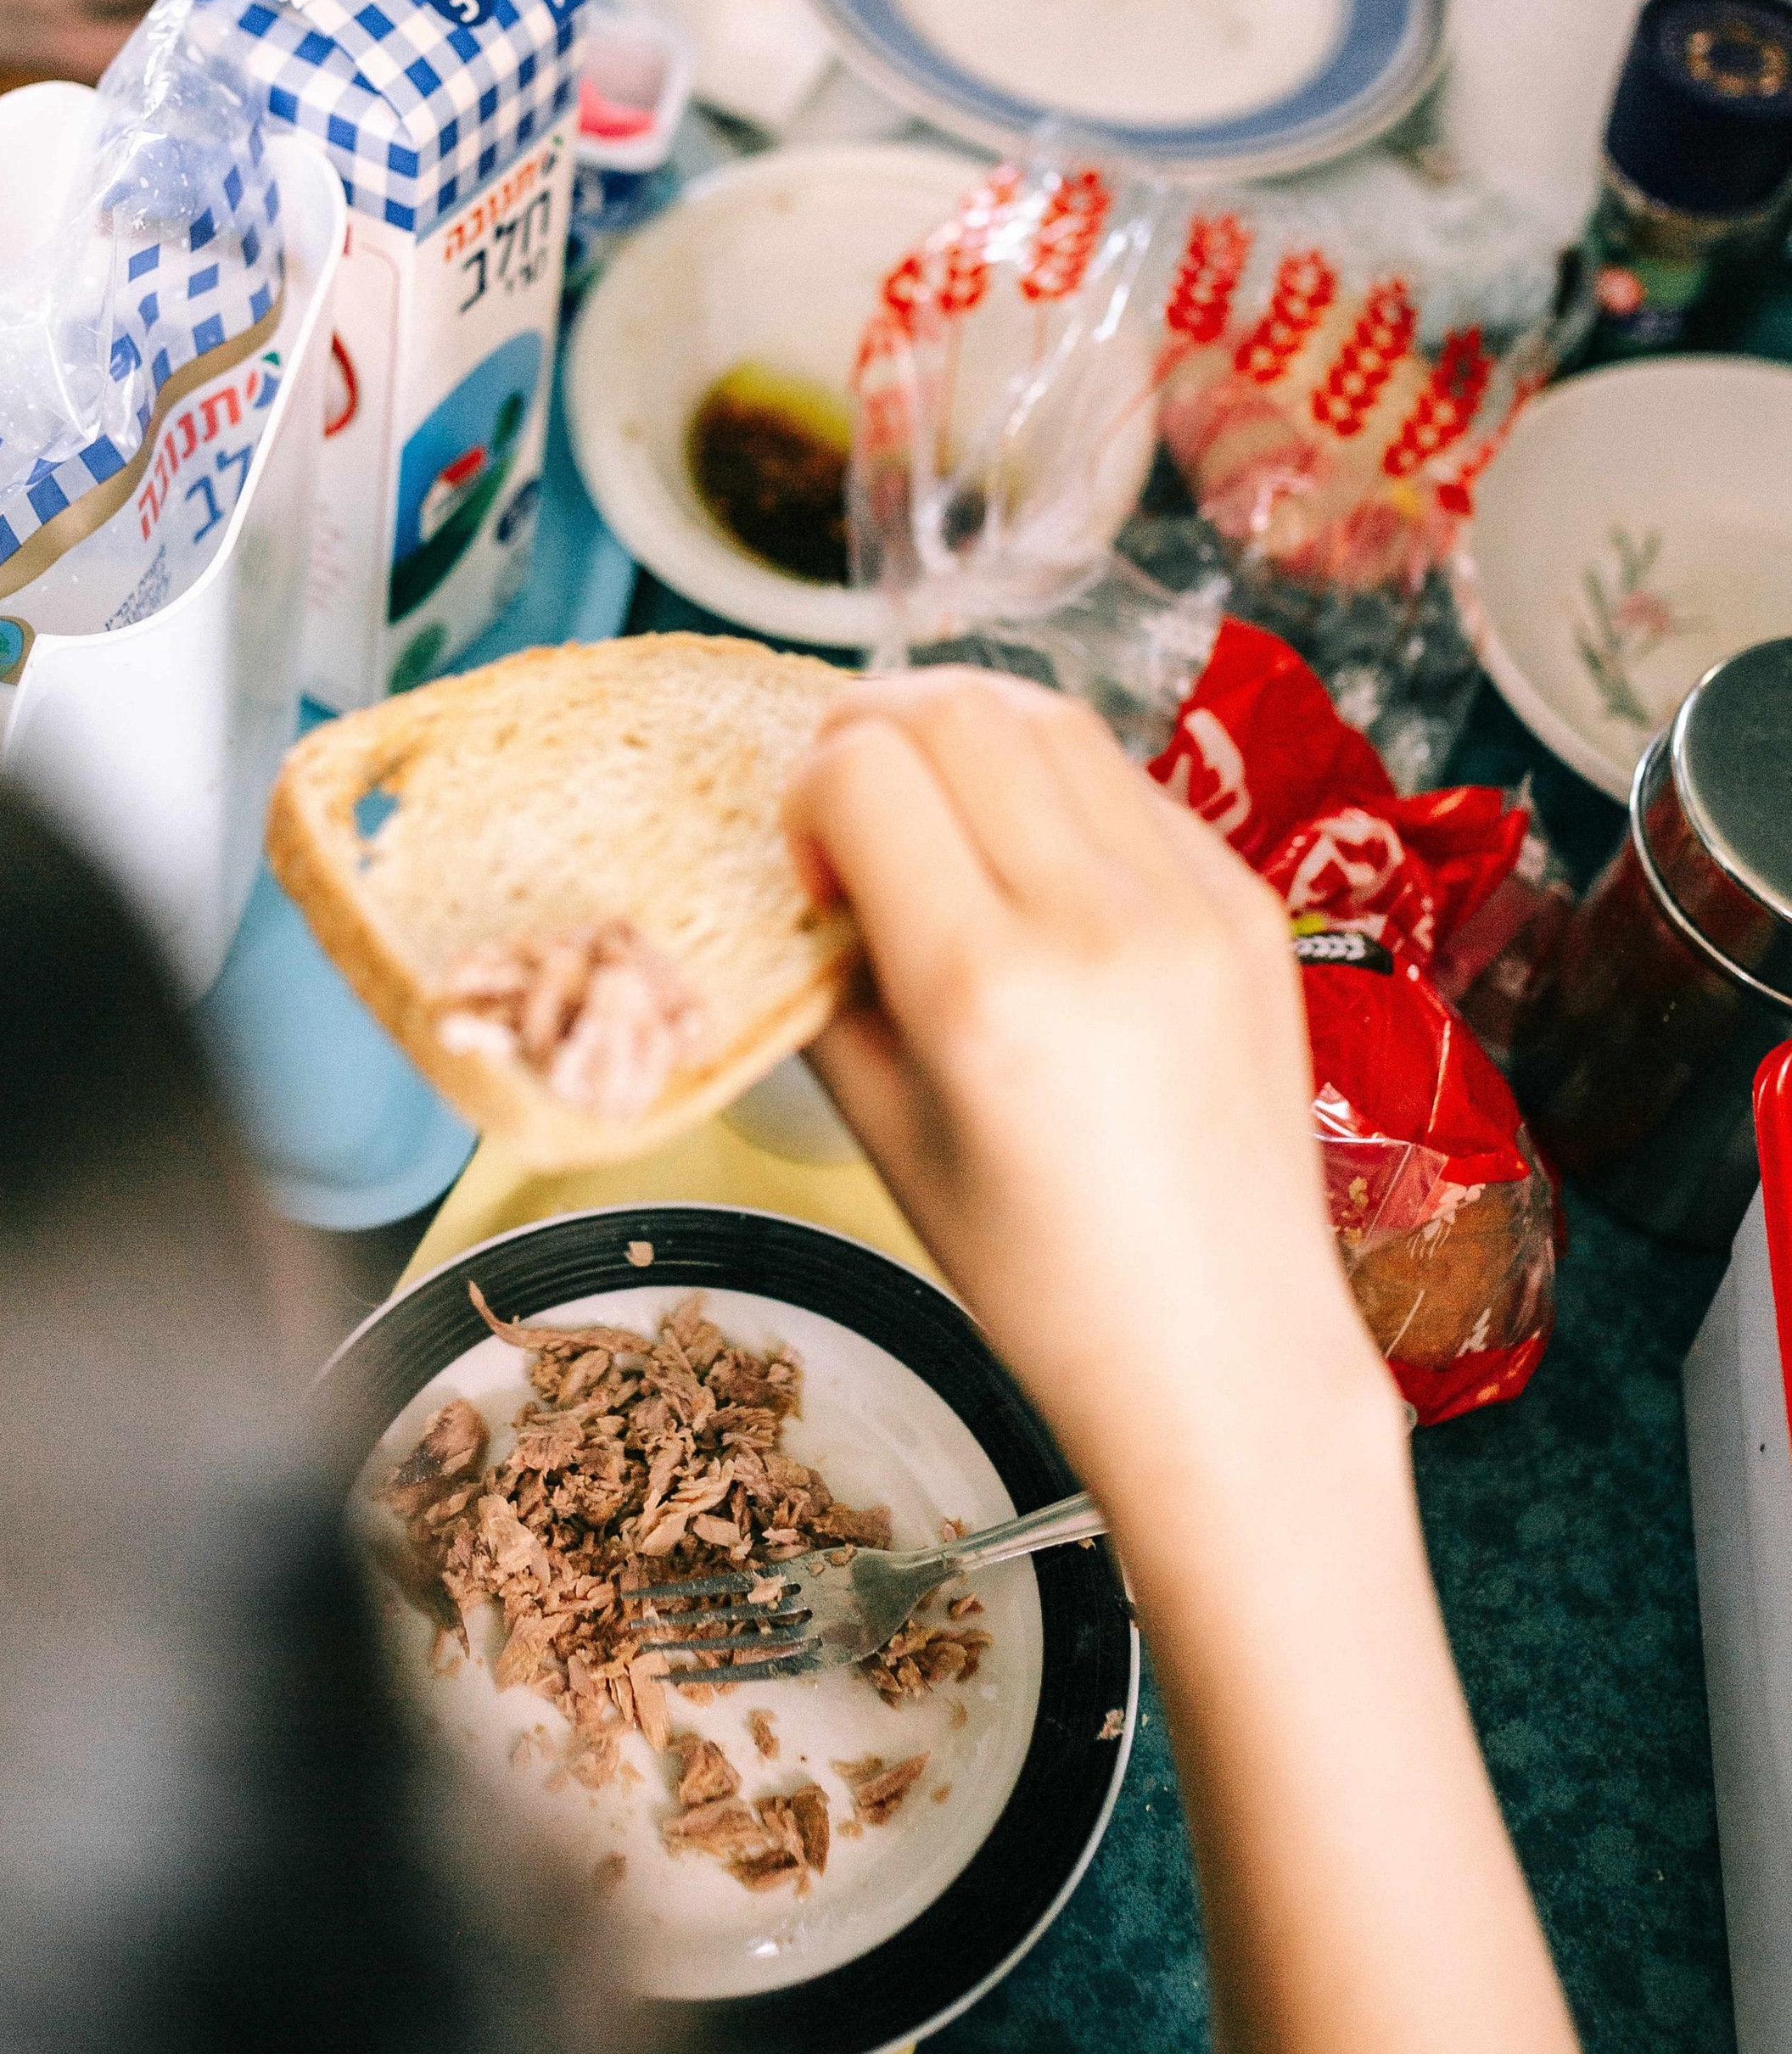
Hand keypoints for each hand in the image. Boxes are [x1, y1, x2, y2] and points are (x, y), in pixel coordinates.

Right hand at [783, 671, 1393, 1520]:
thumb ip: (826, 981)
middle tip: (854, 809)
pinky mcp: (1251, 904)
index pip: (862, 769)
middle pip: (957, 705)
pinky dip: (1057, 786)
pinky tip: (1034, 862)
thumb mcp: (883, 1132)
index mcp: (986, 988)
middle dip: (872, 728)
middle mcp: (1097, 920)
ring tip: (939, 813)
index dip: (807, 797)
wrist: (1222, 1348)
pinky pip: (1129, 783)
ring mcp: (1193, 901)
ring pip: (1051, 715)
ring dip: (968, 734)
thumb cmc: (1039, 1276)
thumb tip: (801, 868)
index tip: (817, 879)